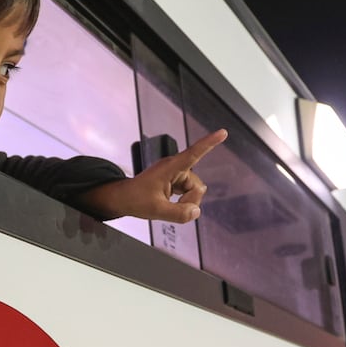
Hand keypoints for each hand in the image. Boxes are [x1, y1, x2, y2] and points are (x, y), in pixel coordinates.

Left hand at [77, 129, 227, 222]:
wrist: (122, 198)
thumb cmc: (135, 199)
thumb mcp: (157, 211)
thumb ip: (179, 213)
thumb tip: (196, 212)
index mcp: (170, 168)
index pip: (194, 153)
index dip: (209, 143)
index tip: (223, 132)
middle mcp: (175, 168)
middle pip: (197, 185)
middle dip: (191, 199)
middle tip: (172, 207)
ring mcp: (175, 174)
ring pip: (194, 190)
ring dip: (187, 201)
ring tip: (168, 205)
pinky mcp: (174, 181)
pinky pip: (189, 192)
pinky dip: (184, 200)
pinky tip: (171, 203)